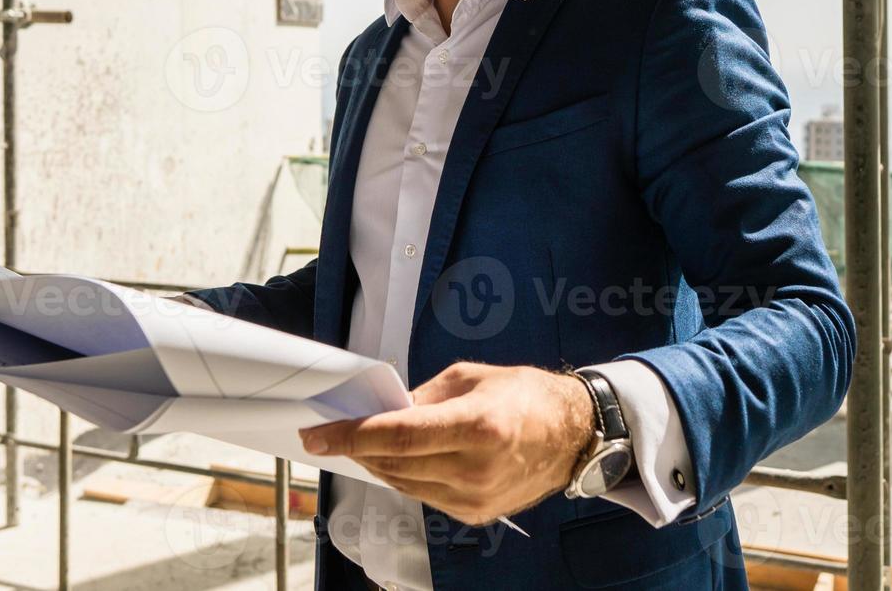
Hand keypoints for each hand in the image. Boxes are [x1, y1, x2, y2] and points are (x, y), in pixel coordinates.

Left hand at [298, 361, 594, 525]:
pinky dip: (404, 477)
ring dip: (376, 463)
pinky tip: (398, 459)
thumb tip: (383, 412)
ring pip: (403, 484)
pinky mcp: (476, 513)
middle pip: (393, 463)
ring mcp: (475, 497)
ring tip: (362, 444)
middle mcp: (474, 468)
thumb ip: (423, 397)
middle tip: (333, 434)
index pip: (396, 436)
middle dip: (357, 448)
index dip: (350, 436)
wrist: (573, 435)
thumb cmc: (525, 395)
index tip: (317, 434)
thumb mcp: (471, 378)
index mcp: (476, 426)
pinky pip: (424, 495)